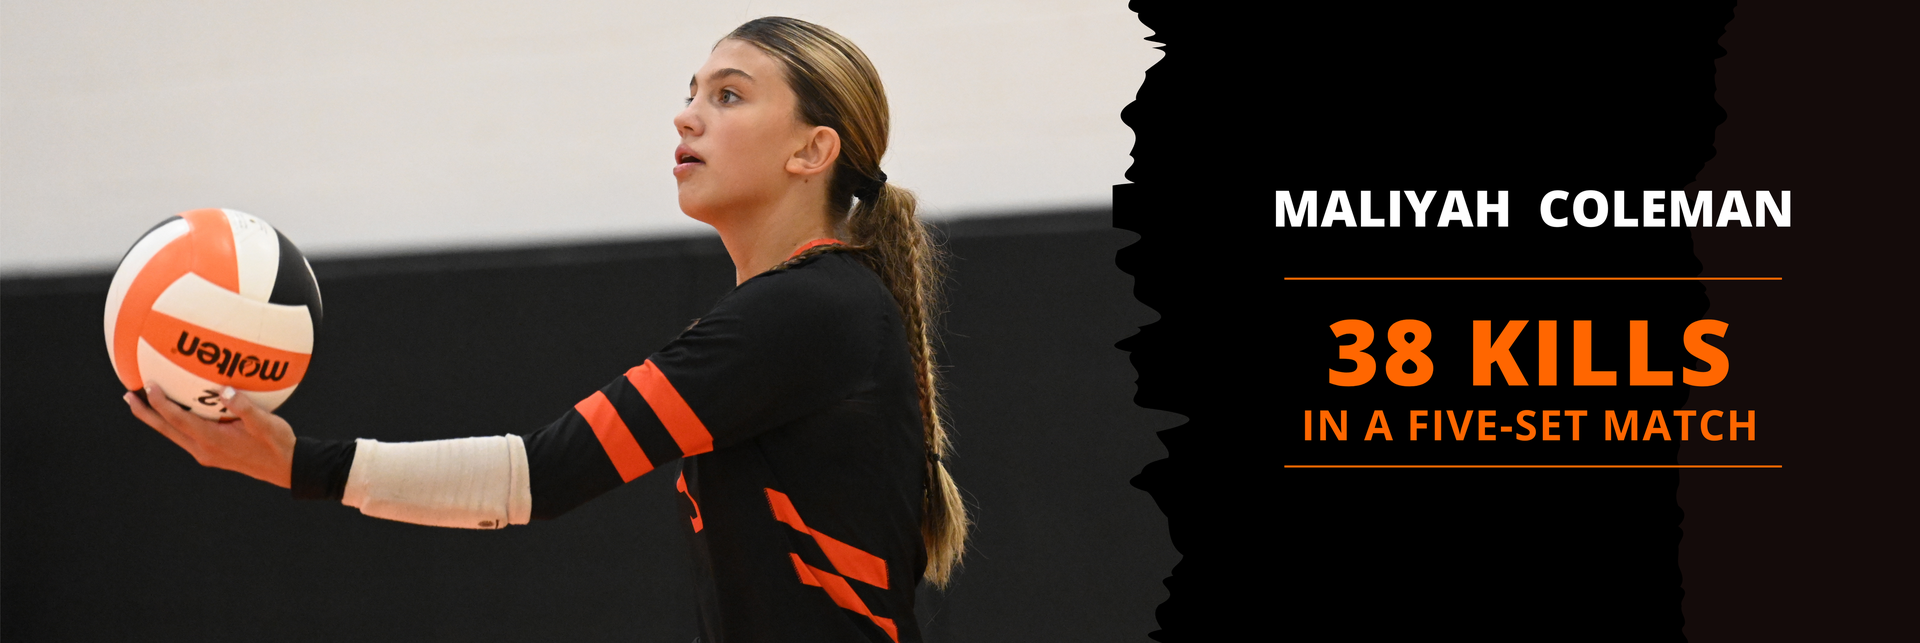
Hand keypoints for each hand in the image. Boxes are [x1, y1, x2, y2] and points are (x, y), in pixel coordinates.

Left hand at [125, 384, 296, 488]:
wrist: (286, 468)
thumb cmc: (277, 444)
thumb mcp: (265, 423)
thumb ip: (244, 407)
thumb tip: (225, 390)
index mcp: (212, 441)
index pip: (179, 420)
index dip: (161, 403)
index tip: (149, 386)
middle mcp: (203, 449)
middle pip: (166, 429)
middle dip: (145, 413)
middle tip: (128, 395)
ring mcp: (206, 453)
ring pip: (173, 433)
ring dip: (156, 418)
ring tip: (143, 403)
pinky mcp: (212, 453)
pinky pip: (184, 435)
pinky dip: (174, 423)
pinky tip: (177, 413)